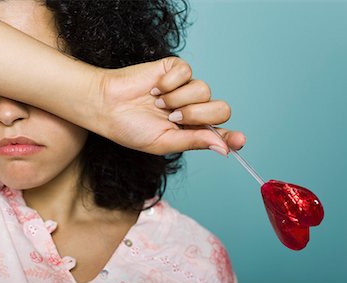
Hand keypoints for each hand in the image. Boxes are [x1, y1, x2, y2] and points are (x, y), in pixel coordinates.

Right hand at [99, 57, 245, 154]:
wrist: (107, 106)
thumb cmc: (131, 128)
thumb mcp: (164, 142)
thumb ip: (194, 141)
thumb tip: (223, 148)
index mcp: (191, 130)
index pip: (220, 133)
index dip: (233, 137)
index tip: (239, 140)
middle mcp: (193, 109)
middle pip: (220, 110)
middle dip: (197, 115)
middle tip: (173, 117)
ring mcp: (185, 88)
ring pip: (204, 90)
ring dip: (178, 99)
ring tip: (157, 102)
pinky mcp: (175, 69)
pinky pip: (187, 72)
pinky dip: (170, 82)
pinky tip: (155, 88)